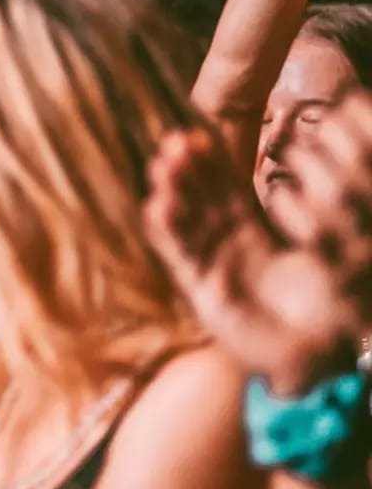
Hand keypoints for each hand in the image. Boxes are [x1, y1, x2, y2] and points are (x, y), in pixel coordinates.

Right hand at [143, 115, 371, 392]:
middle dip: (186, 173)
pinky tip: (156, 207)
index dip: (212, 165)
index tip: (197, 133)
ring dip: (172, 195)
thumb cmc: (331, 306)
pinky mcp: (203, 294)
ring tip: (161, 166)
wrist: (321, 355)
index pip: (228, 193)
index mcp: (255, 238)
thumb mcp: (324, 249)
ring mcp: (213, 270)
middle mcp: (229, 251)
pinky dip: (167, 234)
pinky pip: (182, 258)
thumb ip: (308, 215)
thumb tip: (294, 175)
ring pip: (187, 226)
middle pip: (202, 204)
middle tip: (173, 142)